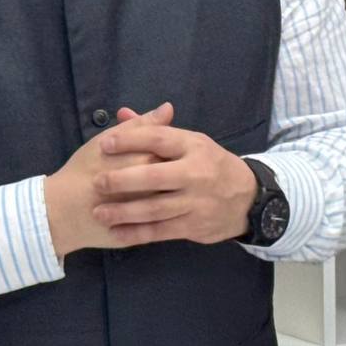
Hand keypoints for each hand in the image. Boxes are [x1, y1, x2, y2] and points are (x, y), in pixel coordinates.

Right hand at [44, 104, 173, 257]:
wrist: (61, 210)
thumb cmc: (83, 169)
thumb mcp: (109, 139)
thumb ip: (141, 125)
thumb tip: (169, 108)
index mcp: (144, 160)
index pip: (175, 151)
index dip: (173, 150)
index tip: (161, 151)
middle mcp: (151, 187)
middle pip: (178, 177)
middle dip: (174, 173)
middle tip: (156, 172)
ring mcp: (148, 214)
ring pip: (173, 203)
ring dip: (172, 196)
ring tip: (154, 191)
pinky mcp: (142, 234)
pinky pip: (161, 226)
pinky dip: (162, 218)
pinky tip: (154, 210)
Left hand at [88, 101, 257, 247]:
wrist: (248, 198)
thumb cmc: (210, 165)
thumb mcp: (190, 142)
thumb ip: (154, 130)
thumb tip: (121, 113)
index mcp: (194, 146)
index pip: (159, 139)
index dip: (130, 140)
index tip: (105, 144)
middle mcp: (196, 173)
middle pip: (155, 176)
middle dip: (123, 180)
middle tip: (97, 182)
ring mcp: (196, 202)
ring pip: (155, 208)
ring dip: (124, 211)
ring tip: (98, 212)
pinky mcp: (194, 226)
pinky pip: (161, 231)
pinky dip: (137, 232)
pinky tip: (116, 231)